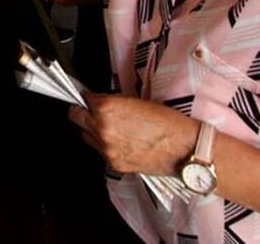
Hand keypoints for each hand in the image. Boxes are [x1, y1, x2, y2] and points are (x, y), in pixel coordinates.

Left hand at [68, 94, 198, 174]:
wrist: (183, 148)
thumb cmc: (167, 123)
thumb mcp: (137, 101)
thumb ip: (114, 102)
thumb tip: (101, 102)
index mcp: (107, 109)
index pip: (84, 99)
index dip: (87, 97)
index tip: (88, 97)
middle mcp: (102, 129)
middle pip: (76, 117)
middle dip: (81, 111)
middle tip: (88, 108)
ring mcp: (106, 149)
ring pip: (85, 135)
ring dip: (90, 128)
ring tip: (105, 125)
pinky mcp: (113, 163)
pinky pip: (99, 151)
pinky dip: (103, 144)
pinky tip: (117, 139)